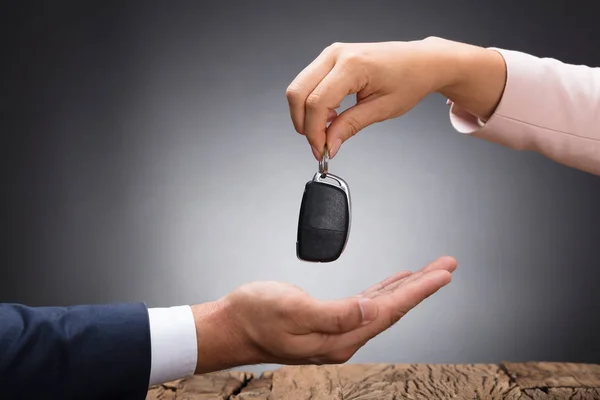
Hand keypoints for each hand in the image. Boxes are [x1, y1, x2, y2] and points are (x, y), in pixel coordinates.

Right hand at [191, 256, 456, 372]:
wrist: (230, 327)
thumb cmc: (254, 317)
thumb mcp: (293, 310)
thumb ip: (336, 314)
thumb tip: (372, 310)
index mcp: (339, 337)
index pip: (389, 311)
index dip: (418, 291)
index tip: (442, 274)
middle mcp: (343, 337)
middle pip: (393, 308)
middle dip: (422, 286)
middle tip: (446, 266)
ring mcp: (336, 330)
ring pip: (382, 305)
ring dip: (407, 286)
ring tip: (429, 272)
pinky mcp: (328, 320)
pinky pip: (367, 303)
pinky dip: (384, 290)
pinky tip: (393, 283)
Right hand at [285, 37, 505, 159]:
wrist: (420, 61)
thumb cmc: (409, 79)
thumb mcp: (382, 109)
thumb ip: (351, 125)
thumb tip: (329, 144)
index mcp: (353, 65)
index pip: (317, 102)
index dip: (314, 131)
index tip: (321, 150)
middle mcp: (336, 54)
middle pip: (298, 93)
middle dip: (303, 123)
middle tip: (319, 145)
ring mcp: (331, 54)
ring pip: (298, 88)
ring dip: (305, 114)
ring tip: (327, 130)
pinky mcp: (330, 58)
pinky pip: (308, 83)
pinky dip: (311, 104)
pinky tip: (329, 115)